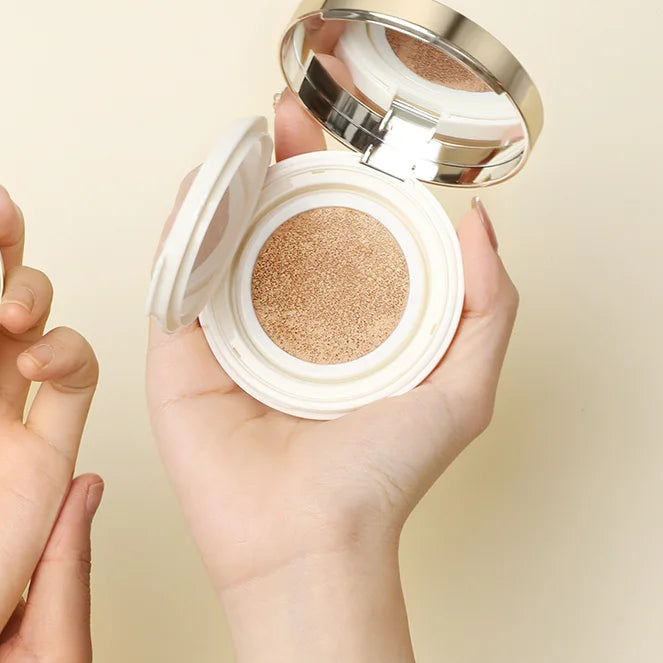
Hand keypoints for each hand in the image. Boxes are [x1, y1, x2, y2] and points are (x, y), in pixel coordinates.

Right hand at [146, 93, 518, 602]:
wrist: (309, 545)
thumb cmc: (381, 483)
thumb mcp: (464, 388)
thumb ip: (488, 307)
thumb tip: (481, 225)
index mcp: (339, 335)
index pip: (332, 238)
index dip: (334, 180)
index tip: (340, 134)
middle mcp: (279, 334)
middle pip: (271, 230)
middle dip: (277, 166)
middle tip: (288, 116)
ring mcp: (224, 345)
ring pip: (217, 248)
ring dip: (228, 188)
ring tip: (245, 143)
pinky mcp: (176, 364)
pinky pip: (174, 285)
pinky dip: (182, 233)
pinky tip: (202, 193)